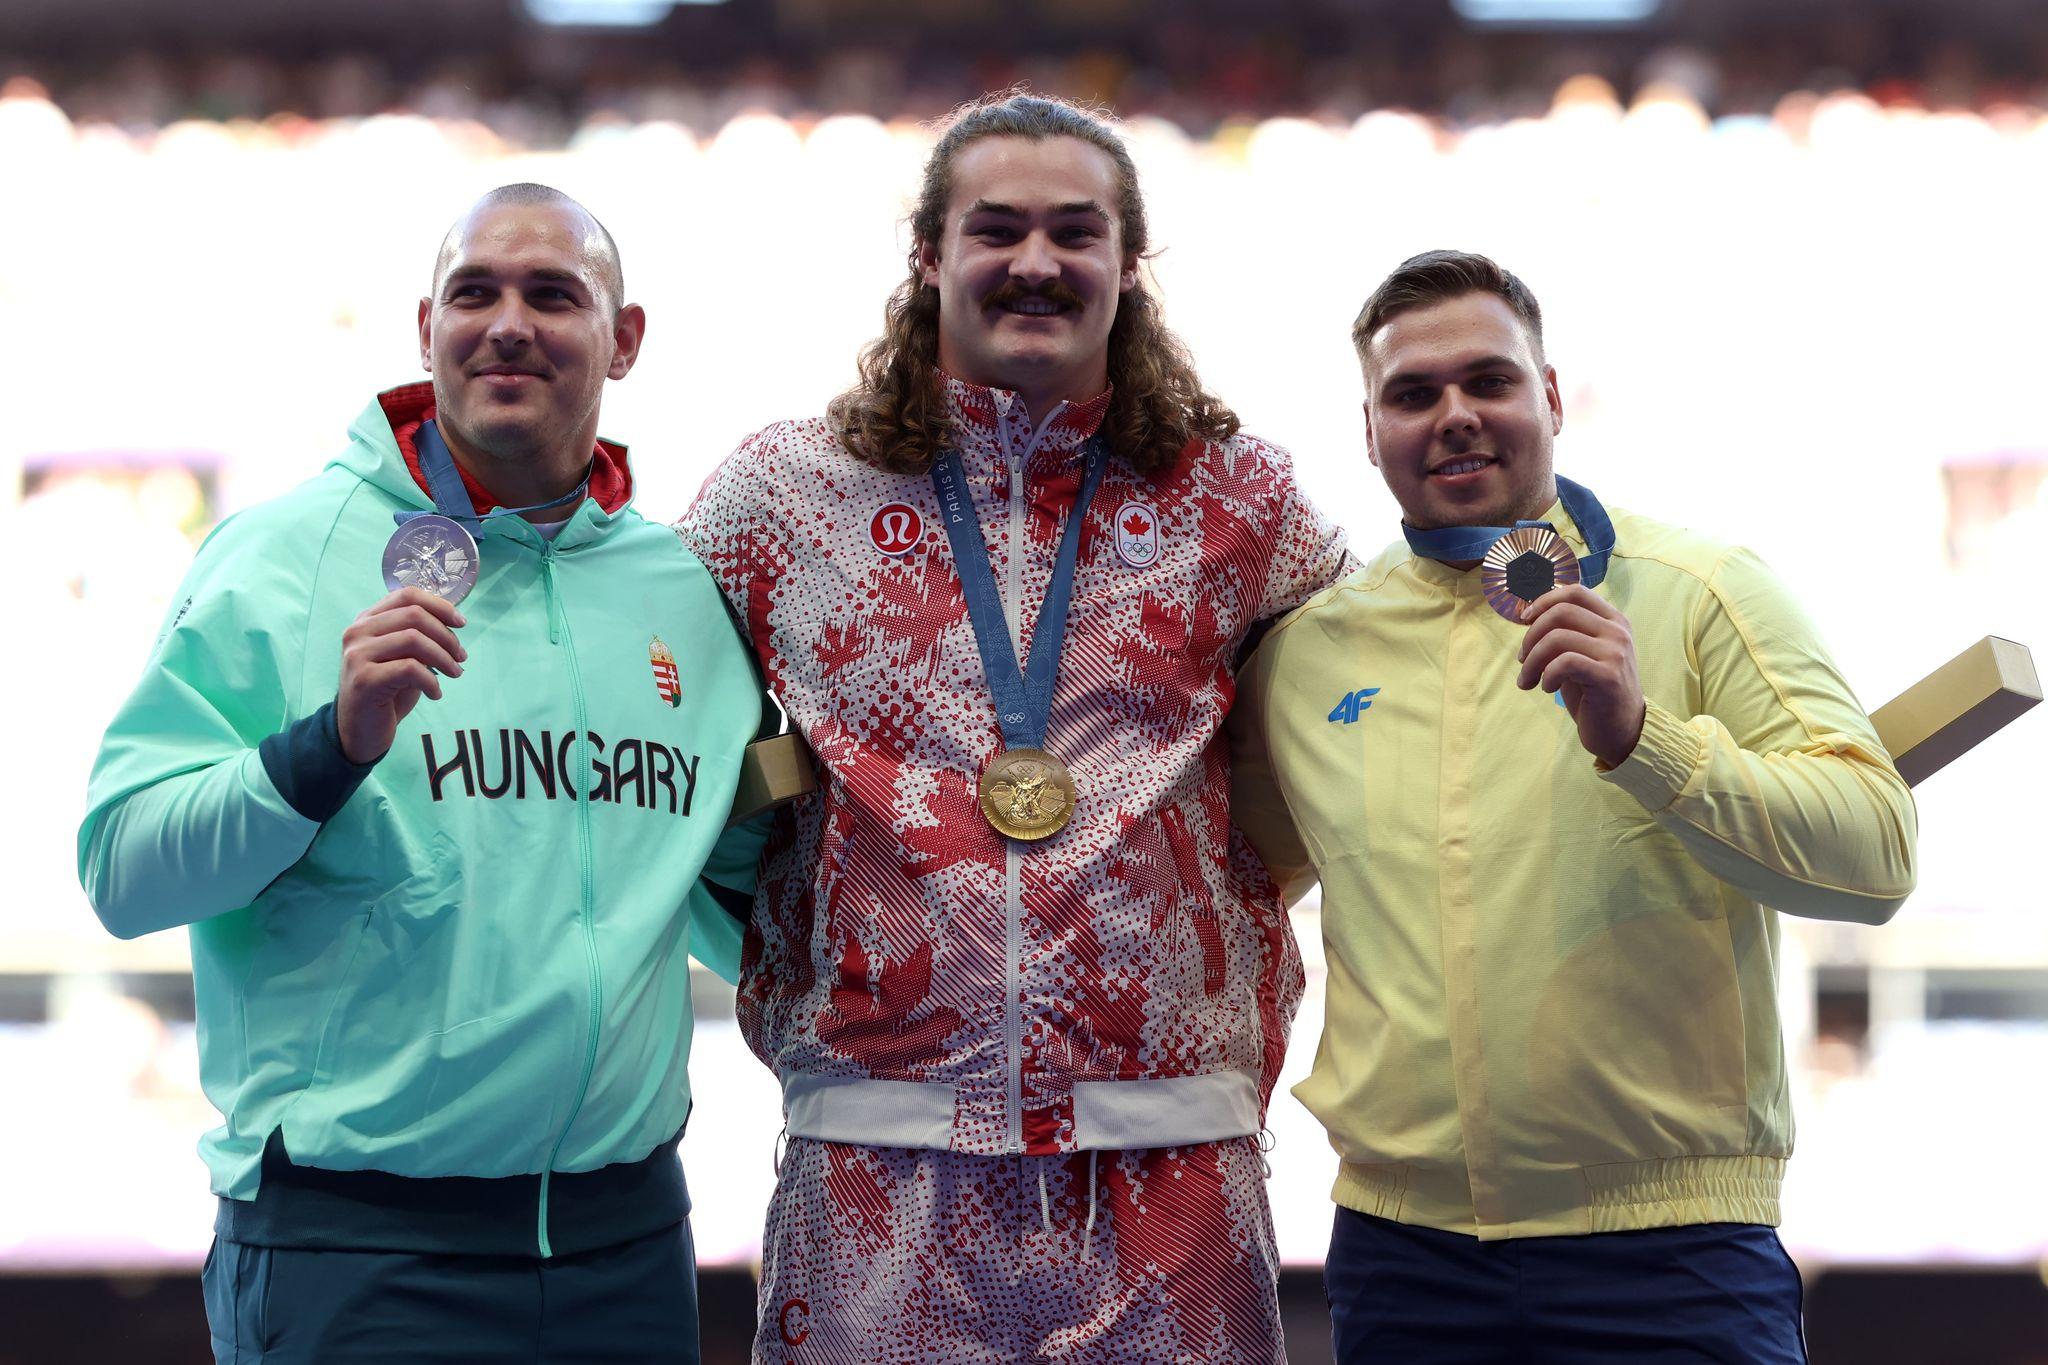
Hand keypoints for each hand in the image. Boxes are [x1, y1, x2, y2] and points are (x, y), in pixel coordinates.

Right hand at [337, 587, 467, 763]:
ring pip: (414, 639)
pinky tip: (435, 693)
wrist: (360, 731)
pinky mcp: (364, 679)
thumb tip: (454, 620)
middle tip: (461, 658)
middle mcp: (357, 632)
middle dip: (446, 636)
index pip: (406, 595)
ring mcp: (356, 654)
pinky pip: (410, 669)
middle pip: (414, 615)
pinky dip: (432, 681)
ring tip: (454, 674)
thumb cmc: (387, 692)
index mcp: (367, 620)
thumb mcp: (403, 657)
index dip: (440, 606)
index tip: (461, 623)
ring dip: (444, 658)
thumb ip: (418, 635)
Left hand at [1515, 584, 1644, 767]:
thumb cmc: (1594, 692)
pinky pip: (1564, 663)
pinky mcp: (1608, 676)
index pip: (1575, 592)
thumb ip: (1565, 633)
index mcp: (1613, 620)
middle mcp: (1618, 632)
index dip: (1544, 601)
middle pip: (1561, 612)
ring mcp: (1616, 653)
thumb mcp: (1580, 654)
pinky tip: (1547, 688)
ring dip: (1531, 661)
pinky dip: (1546, 675)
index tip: (1524, 620)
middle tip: (1522, 660)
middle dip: (1531, 636)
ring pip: (1557, 638)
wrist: (1620, 731)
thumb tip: (1527, 614)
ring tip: (1527, 680)